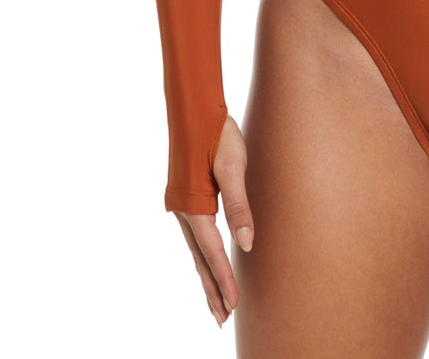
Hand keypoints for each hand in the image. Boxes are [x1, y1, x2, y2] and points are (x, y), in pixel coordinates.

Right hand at [175, 115, 254, 327]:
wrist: (194, 109)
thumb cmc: (217, 135)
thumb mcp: (233, 167)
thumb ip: (239, 207)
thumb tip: (247, 245)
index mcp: (194, 207)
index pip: (212, 253)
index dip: (225, 280)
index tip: (235, 306)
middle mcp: (183, 212)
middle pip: (199, 260)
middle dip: (212, 289)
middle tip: (223, 319)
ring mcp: (182, 206)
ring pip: (196, 251)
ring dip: (207, 277)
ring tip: (217, 304)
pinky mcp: (186, 200)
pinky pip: (195, 237)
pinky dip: (203, 257)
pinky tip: (210, 265)